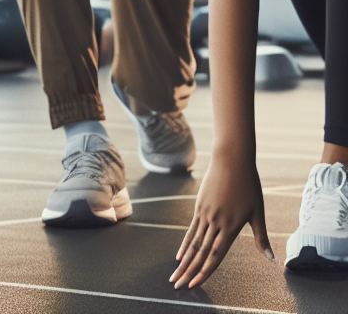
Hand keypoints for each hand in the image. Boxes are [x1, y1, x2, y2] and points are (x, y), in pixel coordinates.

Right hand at [171, 155, 272, 288]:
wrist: (231, 158)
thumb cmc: (248, 184)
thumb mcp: (258, 211)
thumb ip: (261, 237)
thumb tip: (271, 259)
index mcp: (230, 226)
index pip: (215, 255)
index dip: (205, 271)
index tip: (195, 284)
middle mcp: (215, 222)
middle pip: (200, 252)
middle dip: (189, 271)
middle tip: (178, 286)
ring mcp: (205, 214)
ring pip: (193, 243)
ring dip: (184, 261)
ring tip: (174, 275)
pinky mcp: (199, 206)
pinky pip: (191, 230)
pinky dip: (185, 244)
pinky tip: (179, 255)